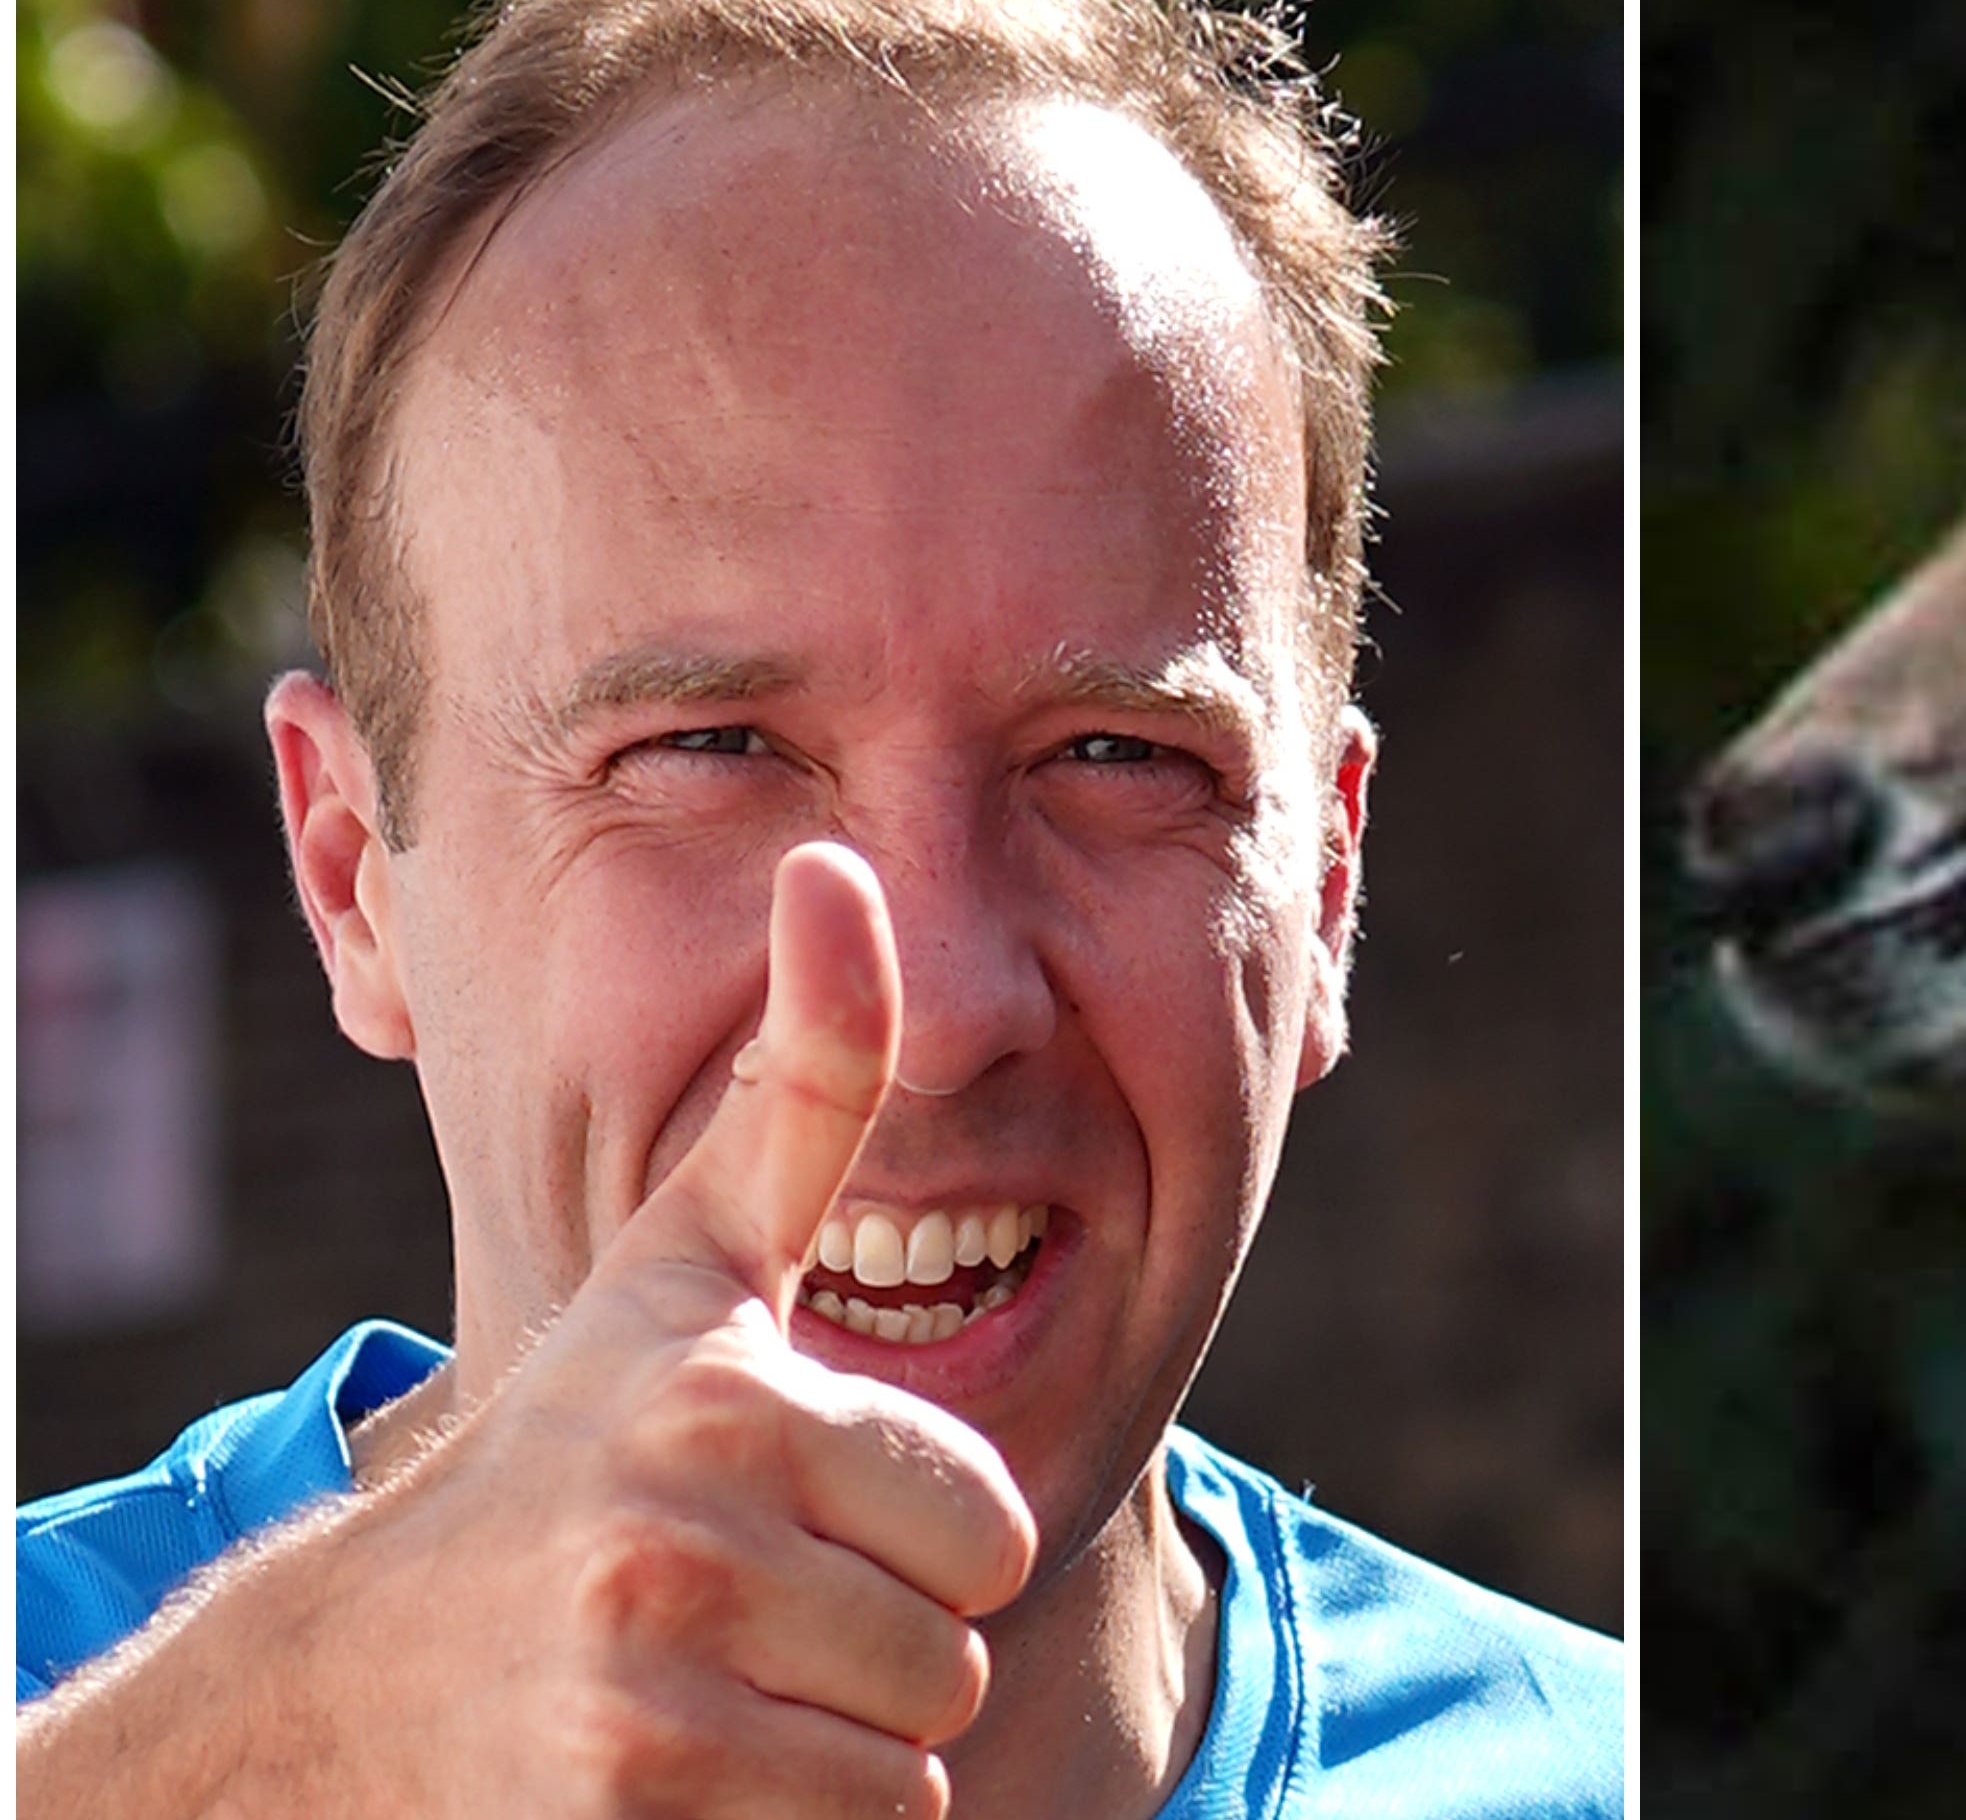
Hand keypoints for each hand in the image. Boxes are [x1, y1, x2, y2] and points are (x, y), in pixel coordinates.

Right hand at [384, 841, 1038, 1814]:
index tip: (788, 1516)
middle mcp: (681, 1542)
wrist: (352, 1680)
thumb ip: (805, 1081)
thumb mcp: (685, 1258)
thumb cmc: (569, 1444)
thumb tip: (845, 868)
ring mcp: (643, 1695)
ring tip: (703, 1692)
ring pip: (902, 1777)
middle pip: (951, 1659)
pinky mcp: (622, 1819)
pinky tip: (671, 1784)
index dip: (914, 1542)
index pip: (986, 1530)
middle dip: (874, 1657)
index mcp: (729, 1401)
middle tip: (742, 1617)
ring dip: (827, 1760)